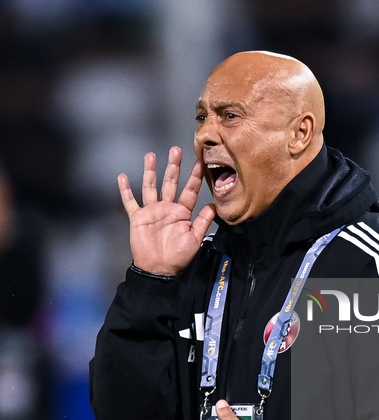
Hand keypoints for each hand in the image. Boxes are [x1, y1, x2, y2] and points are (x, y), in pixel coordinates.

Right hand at [118, 147, 215, 274]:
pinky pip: (130, 202)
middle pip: (170, 183)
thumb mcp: (195, 239)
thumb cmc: (178, 257)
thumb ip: (203, 222)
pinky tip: (122, 177)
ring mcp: (152, 212)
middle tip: (176, 150)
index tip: (200, 163)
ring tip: (152, 155)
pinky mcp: (138, 218)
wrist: (158, 269)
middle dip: (173, 167)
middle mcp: (167, 209)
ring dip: (151, 171)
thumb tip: (214, 206)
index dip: (195, 177)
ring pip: (151, 186)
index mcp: (182, 213)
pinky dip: (125, 190)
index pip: (190, 191)